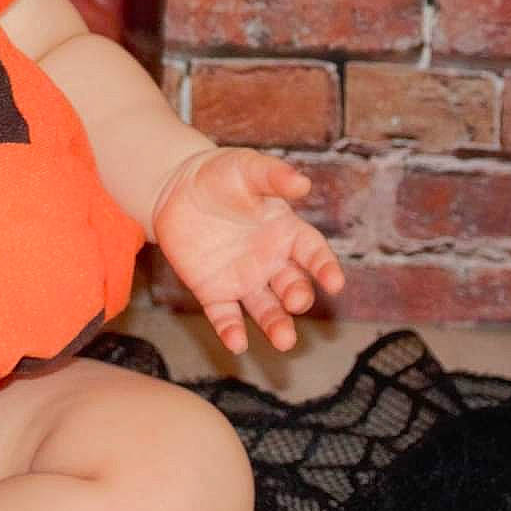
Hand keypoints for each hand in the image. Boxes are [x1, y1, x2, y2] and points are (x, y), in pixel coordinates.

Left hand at [149, 147, 345, 354]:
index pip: (313, 252)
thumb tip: (303, 183)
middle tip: (297, 303)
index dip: (325, 266)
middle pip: (292, 285)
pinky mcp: (214, 291)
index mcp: (286, 232)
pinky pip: (225, 315)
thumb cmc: (221, 175)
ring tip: (284, 341)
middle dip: (298, 297)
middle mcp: (271, 262)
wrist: (177, 189)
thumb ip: (273, 176)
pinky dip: (231, 330)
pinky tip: (236, 343)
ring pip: (266, 309)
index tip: (334, 282)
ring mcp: (243, 279)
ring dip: (276, 325)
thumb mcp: (247, 168)